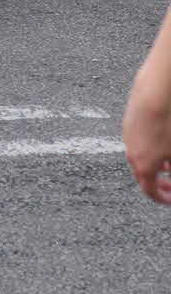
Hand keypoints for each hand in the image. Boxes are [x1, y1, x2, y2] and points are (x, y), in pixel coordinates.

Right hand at [124, 71, 170, 203]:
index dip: (162, 198)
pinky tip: (159, 141)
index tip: (170, 198)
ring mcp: (128, 137)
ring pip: (138, 157)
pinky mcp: (128, 123)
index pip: (150, 191)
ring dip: (152, 165)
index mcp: (144, 166)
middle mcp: (131, 154)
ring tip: (167, 162)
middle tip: (169, 183)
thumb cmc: (166, 125)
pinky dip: (147, 149)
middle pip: (142, 176)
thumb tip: (169, 172)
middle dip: (156, 182)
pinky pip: (136, 142)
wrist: (154, 95)